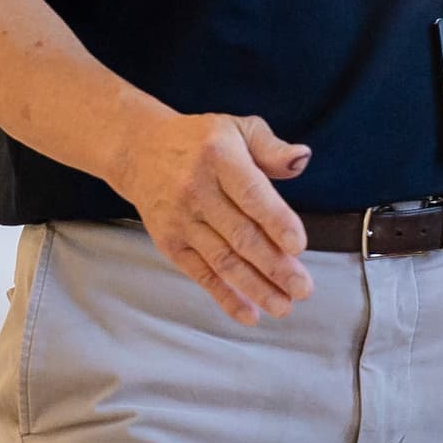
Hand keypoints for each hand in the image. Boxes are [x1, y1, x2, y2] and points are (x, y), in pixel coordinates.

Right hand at [117, 111, 315, 321]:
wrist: (139, 151)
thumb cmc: (200, 141)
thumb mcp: (238, 129)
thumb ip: (272, 148)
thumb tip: (302, 159)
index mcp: (219, 157)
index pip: (251, 194)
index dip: (276, 221)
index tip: (298, 246)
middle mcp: (197, 191)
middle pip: (240, 234)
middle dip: (274, 265)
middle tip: (302, 288)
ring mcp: (181, 220)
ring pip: (222, 260)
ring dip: (254, 287)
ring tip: (283, 306)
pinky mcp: (170, 243)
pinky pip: (200, 274)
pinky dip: (224, 296)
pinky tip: (248, 314)